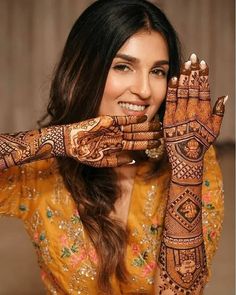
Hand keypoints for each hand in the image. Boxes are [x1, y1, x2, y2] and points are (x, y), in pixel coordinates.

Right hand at [64, 115, 161, 166]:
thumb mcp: (102, 162)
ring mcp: (113, 128)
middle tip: (162, 132)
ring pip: (133, 127)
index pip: (136, 144)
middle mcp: (117, 136)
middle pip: (137, 135)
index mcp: (117, 146)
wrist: (71, 142)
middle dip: (150, 134)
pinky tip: (144, 118)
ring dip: (145, 126)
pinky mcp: (108, 120)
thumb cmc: (84, 154)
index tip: (158, 143)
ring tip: (157, 125)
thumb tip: (134, 161)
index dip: (147, 144)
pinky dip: (133, 119)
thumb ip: (118, 161)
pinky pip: (123, 119)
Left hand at [163, 53, 226, 184]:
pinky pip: (170, 102)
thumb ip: (219, 113)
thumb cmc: (202, 144)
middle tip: (193, 57)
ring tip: (184, 64)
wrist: (186, 158)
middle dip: (193, 71)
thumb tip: (224, 96)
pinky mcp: (169, 120)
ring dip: (183, 77)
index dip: (203, 76)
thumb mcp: (215, 130)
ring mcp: (180, 115)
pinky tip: (172, 79)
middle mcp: (192, 112)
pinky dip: (172, 90)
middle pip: (193, 88)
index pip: (204, 90)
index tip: (203, 63)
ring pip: (182, 92)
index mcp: (204, 112)